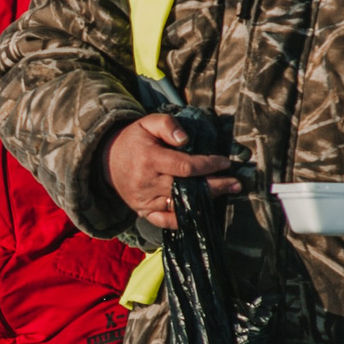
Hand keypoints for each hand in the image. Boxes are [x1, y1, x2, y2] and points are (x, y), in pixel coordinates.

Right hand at [106, 113, 240, 230]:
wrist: (106, 160)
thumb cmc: (134, 139)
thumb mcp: (148, 122)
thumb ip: (167, 125)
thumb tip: (186, 139)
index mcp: (149, 159)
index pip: (185, 166)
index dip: (208, 165)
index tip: (225, 162)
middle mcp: (147, 182)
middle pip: (187, 188)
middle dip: (215, 185)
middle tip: (236, 184)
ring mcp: (145, 200)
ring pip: (180, 205)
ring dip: (205, 200)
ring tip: (225, 192)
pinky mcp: (143, 211)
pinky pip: (166, 221)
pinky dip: (184, 219)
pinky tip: (201, 212)